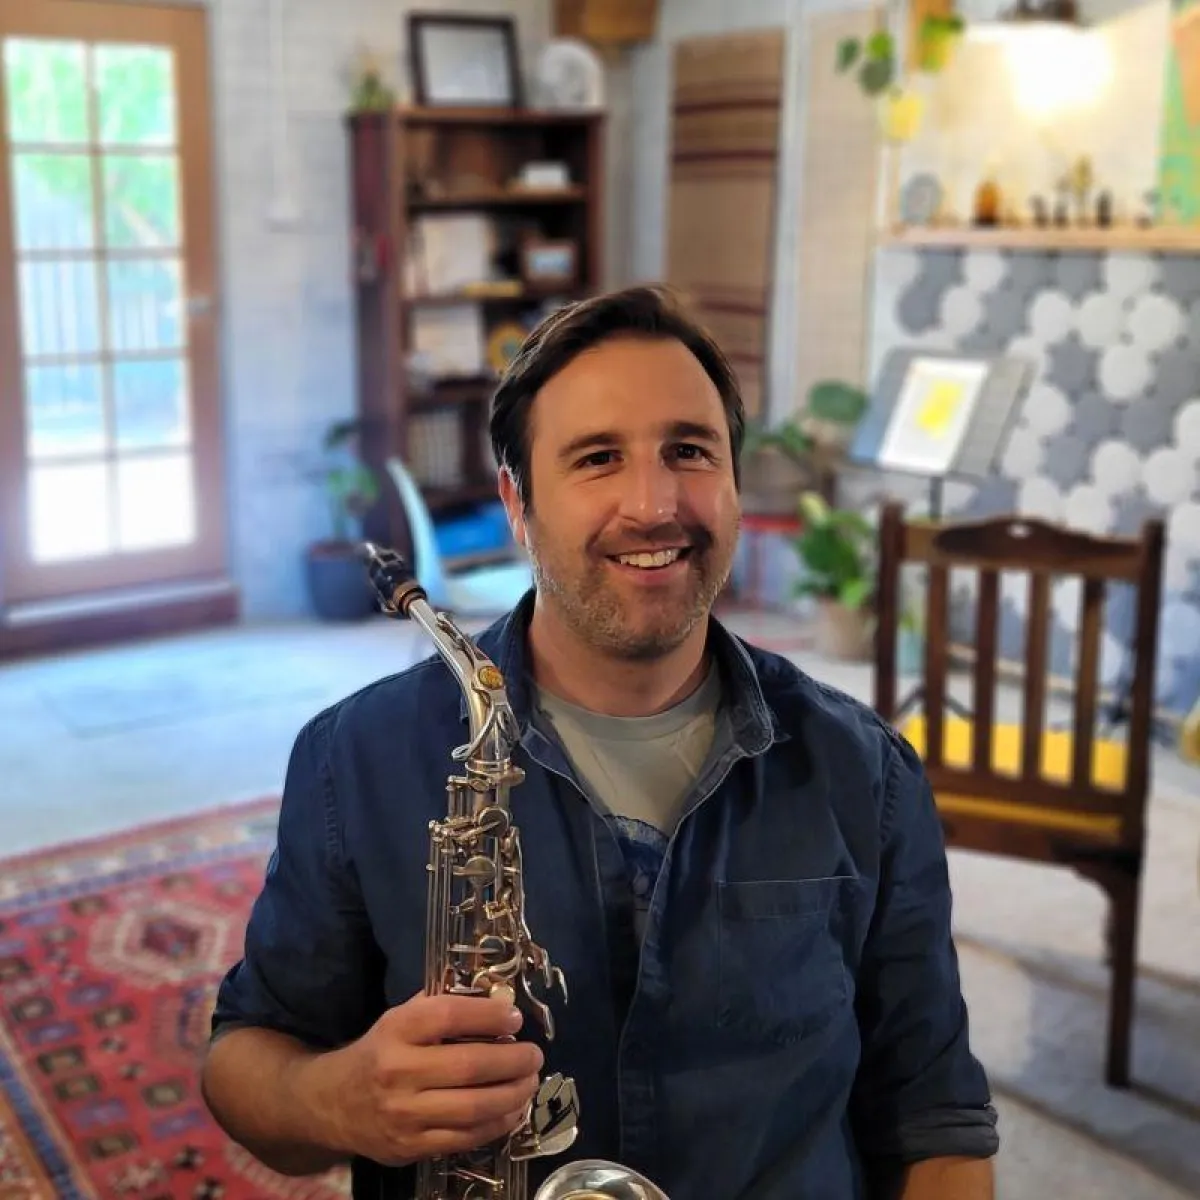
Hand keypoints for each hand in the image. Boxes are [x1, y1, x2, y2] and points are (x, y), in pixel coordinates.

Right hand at [323, 991, 544, 1166]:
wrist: (332, 1104)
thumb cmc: (380, 1052)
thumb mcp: (401, 1019)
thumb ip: (444, 1008)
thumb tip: (501, 1003)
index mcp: (396, 1030)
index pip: (450, 1016)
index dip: (489, 1016)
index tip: (514, 1018)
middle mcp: (398, 1072)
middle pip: (469, 1067)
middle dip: (513, 1061)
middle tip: (534, 1055)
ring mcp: (404, 1115)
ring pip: (473, 1108)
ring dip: (513, 1095)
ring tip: (529, 1082)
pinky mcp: (411, 1147)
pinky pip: (466, 1138)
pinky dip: (497, 1124)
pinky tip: (512, 1110)